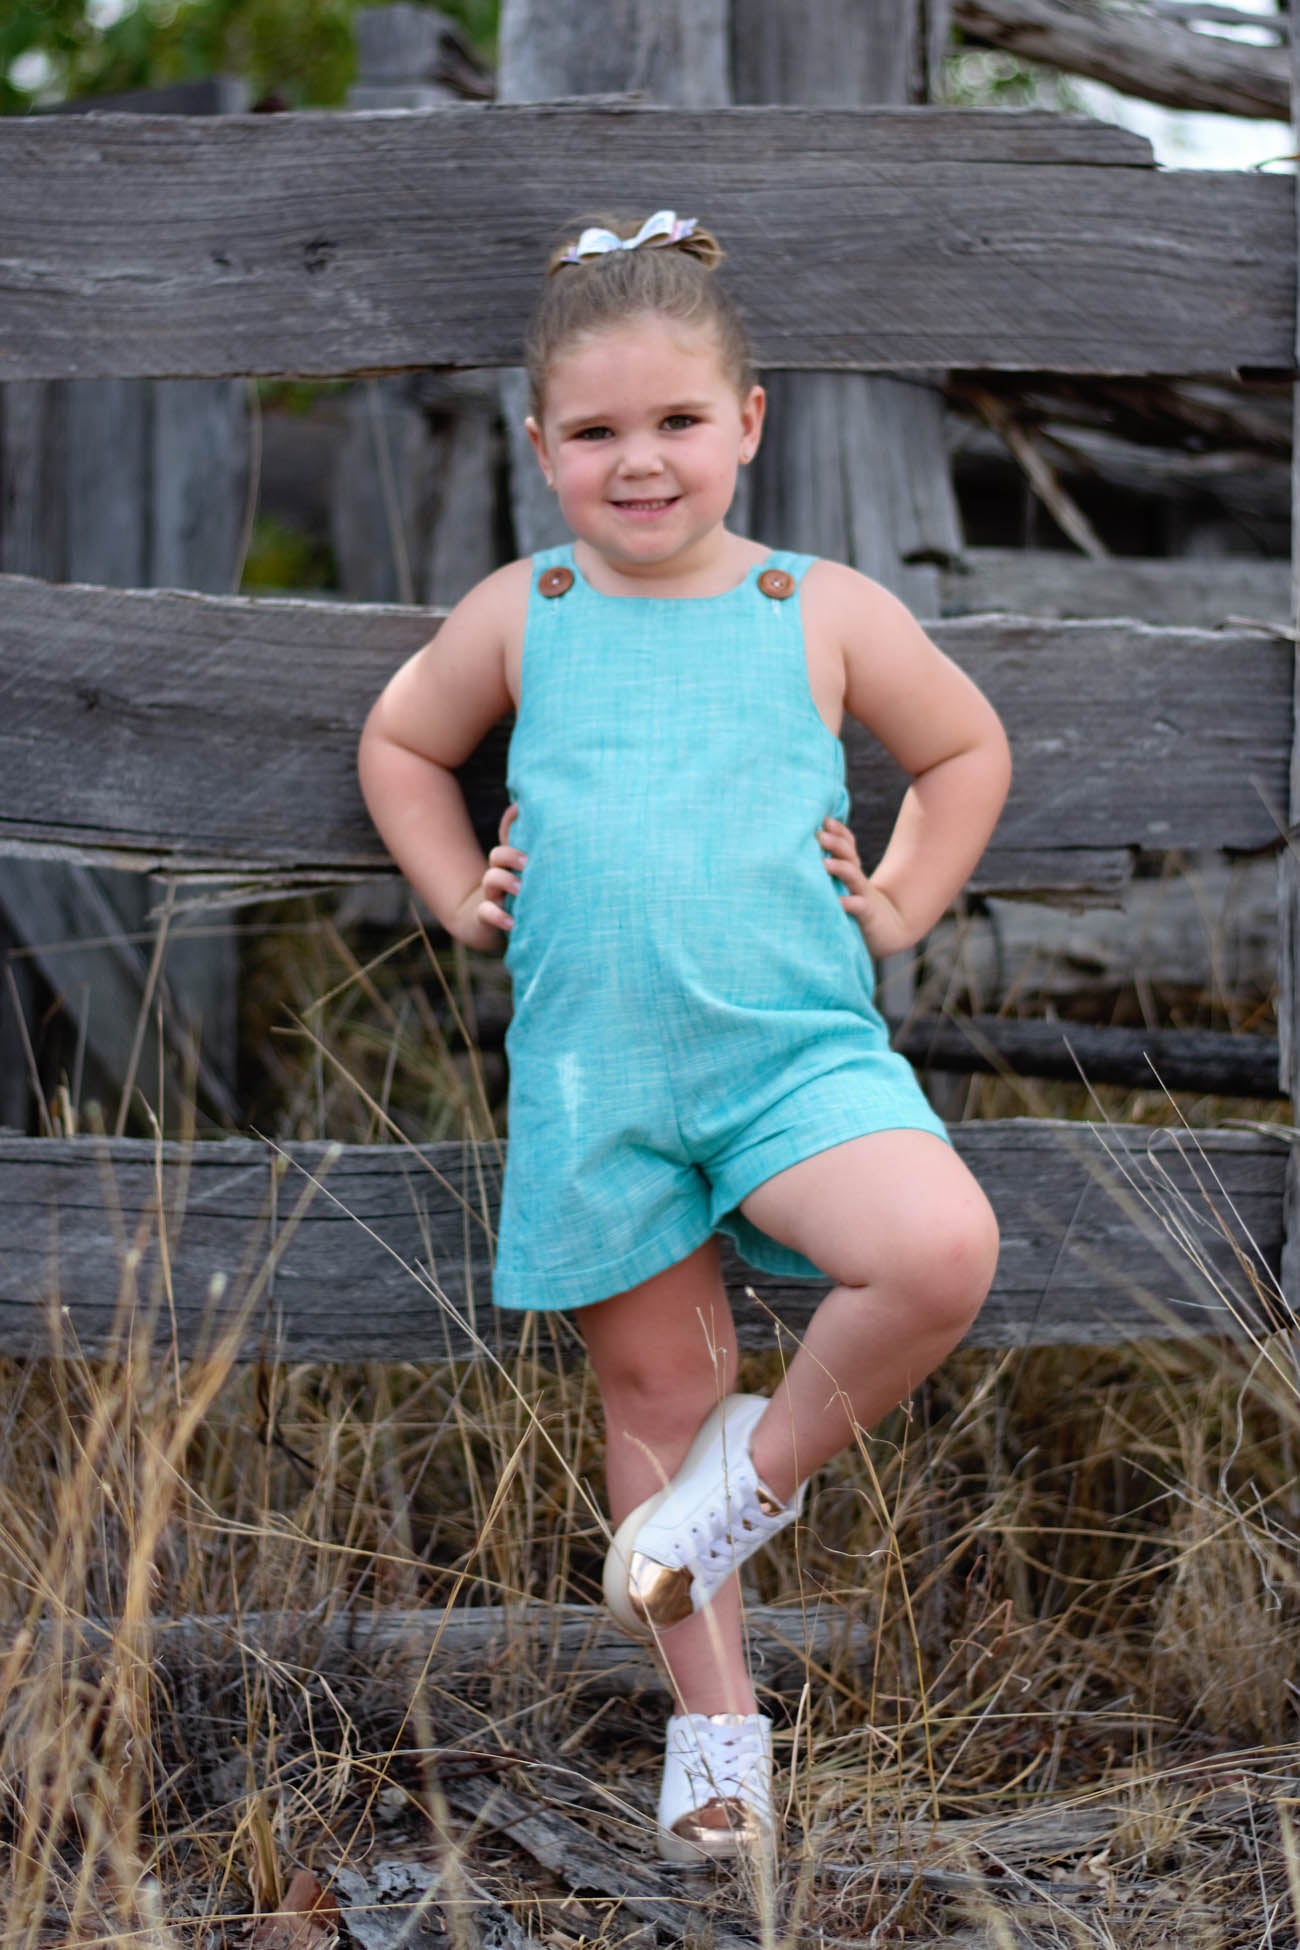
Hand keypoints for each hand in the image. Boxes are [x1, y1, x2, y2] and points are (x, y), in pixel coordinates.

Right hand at [457, 803, 526, 942]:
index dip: (512, 833)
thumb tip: (523, 806)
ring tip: (520, 888)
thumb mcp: (519, 872)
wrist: (484, 929)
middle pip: (497, 856)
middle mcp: (498, 878)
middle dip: (511, 855)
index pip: (509, 842)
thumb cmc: (512, 897)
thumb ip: (521, 842)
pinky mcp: (486, 919)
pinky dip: (497, 917)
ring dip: (504, 881)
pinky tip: (511, 922)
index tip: (528, 834)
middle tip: (527, 862)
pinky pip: (487, 915)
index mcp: (507, 866)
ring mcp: (492, 897)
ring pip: (491, 881)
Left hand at [818, 817, 912, 958]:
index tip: (824, 820)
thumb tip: (804, 853)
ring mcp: (863, 896)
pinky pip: (859, 907)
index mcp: (851, 871)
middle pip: (849, 855)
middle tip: (818, 834)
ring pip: (853, 877)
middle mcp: (857, 880)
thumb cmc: (856, 908)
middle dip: (835, 842)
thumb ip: (830, 871)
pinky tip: (838, 902)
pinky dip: (849, 903)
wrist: (889, 931)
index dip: (838, 831)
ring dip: (840, 867)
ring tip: (824, 863)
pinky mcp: (867, 916)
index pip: (847, 846)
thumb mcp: (845, 887)